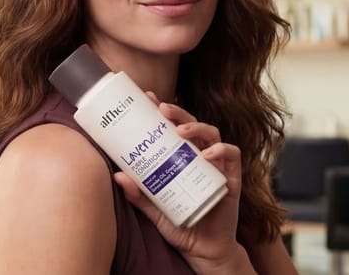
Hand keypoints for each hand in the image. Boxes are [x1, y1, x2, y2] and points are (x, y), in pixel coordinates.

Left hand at [111, 92, 253, 274]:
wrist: (203, 250)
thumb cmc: (180, 224)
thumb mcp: (154, 209)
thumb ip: (138, 194)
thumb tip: (117, 174)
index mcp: (181, 158)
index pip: (173, 127)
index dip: (163, 110)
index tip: (148, 98)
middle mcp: (199, 156)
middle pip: (192, 124)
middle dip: (178, 112)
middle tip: (162, 109)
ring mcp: (216, 165)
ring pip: (212, 134)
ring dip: (197, 127)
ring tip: (181, 131)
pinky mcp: (231, 178)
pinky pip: (232, 155)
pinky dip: (221, 150)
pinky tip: (207, 154)